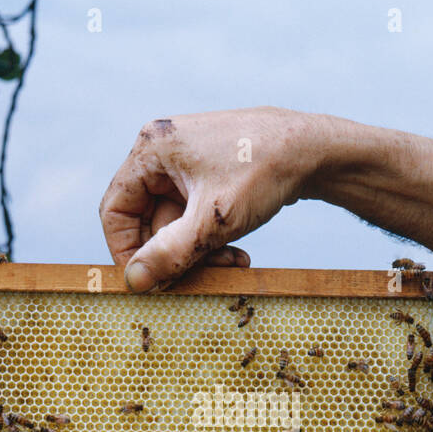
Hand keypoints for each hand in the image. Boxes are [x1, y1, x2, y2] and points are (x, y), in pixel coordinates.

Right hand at [99, 107, 322, 290]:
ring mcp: (187, 163)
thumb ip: (171, 253)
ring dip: (199, 251)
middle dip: (176, 254)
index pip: (115, 210)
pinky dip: (212, 238)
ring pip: (176, 223)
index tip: (146, 282)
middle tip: (204, 277)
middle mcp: (164, 152)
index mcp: (152, 150)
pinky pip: (196, 216)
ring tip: (234, 264)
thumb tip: (134, 282)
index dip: (125, 251)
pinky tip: (239, 252)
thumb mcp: (215, 221)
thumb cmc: (264, 171)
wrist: (317, 149)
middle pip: (149, 221)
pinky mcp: (209, 174)